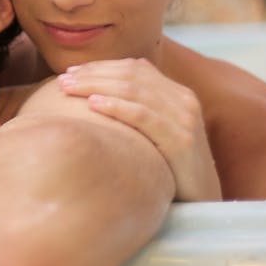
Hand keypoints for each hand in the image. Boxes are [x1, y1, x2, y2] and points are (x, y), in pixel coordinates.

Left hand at [57, 59, 220, 201]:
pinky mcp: (181, 141)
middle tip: (63, 80)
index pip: (135, 68)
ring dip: (96, 86)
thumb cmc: (170, 166)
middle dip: (93, 74)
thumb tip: (97, 92)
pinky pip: (143, 116)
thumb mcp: (157, 131)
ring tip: (68, 89)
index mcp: (178, 93)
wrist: (202, 198)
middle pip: (132, 75)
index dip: (101, 67)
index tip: (71, 72)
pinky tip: (93, 105)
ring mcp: (185, 119)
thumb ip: (138, 108)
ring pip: (134, 90)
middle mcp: (184, 100)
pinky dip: (116, 106)